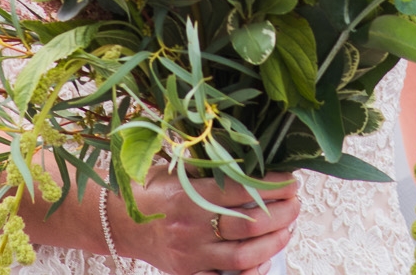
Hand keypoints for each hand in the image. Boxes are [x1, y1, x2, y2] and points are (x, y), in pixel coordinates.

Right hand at [117, 170, 298, 274]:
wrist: (119, 222)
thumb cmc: (152, 189)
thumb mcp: (176, 167)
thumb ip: (209, 164)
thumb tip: (251, 152)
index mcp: (189, 196)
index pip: (242, 191)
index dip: (273, 187)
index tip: (291, 181)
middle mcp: (191, 228)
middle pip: (248, 225)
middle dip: (281, 214)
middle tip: (296, 203)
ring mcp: (191, 254)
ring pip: (243, 256)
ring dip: (273, 243)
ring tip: (288, 228)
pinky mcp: (189, 273)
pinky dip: (251, 272)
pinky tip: (266, 259)